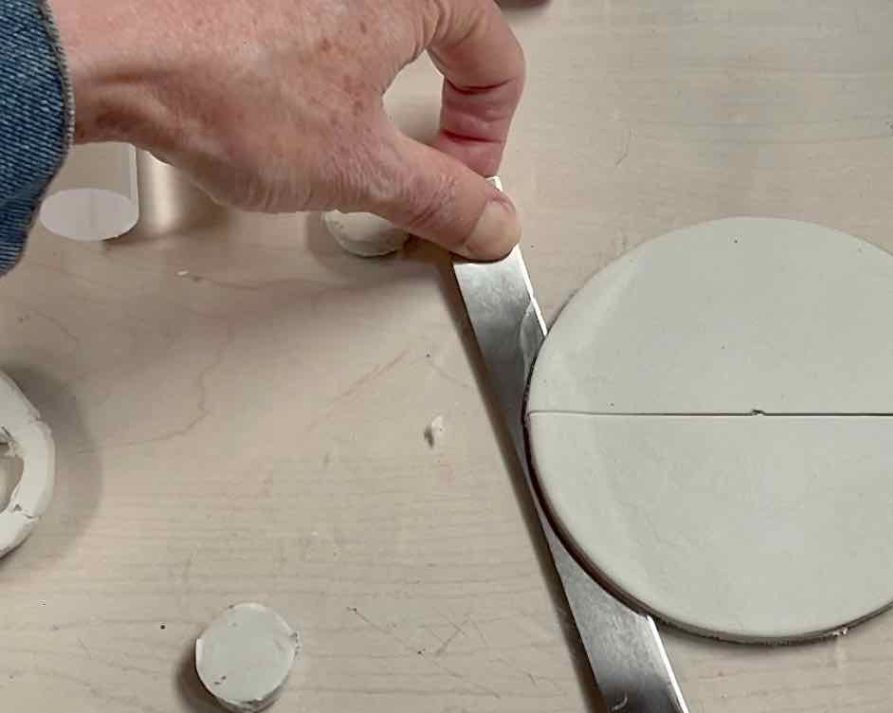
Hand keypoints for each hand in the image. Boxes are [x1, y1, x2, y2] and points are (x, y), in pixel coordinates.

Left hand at [48, 0, 523, 258]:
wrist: (115, 53)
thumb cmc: (225, 83)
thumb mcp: (362, 167)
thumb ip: (441, 199)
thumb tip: (488, 224)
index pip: (496, 54)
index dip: (488, 131)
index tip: (461, 175)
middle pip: (450, 35)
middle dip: (453, 107)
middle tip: (435, 157)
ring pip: (390, 30)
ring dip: (398, 89)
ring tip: (370, 139)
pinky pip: (330, 27)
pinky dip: (340, 73)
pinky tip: (307, 111)